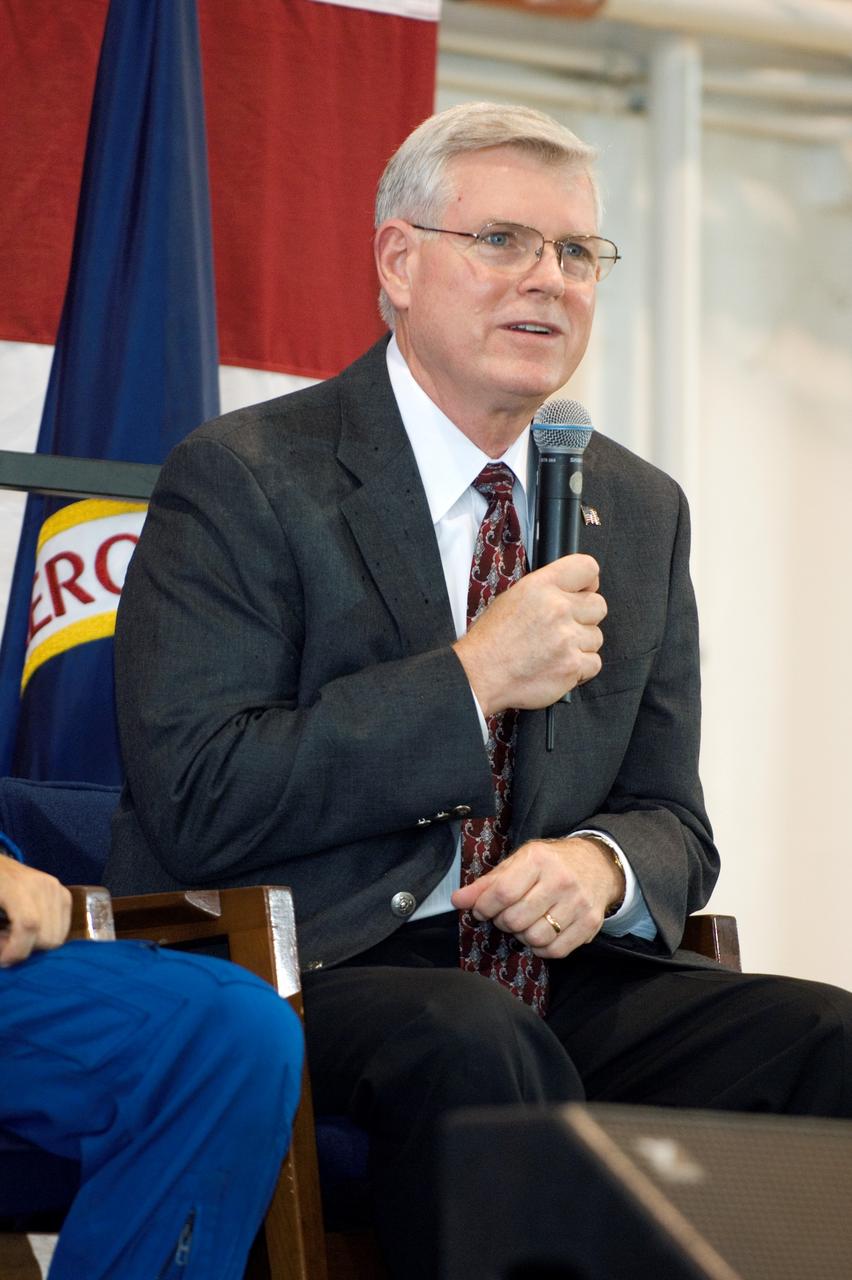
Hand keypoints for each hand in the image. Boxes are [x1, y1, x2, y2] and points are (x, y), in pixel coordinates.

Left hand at [0, 859, 71, 966]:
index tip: (3, 960)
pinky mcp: (64, 894)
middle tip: (6, 945)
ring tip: (17, 937)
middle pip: (47, 936)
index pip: (29, 925)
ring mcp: (57, 889)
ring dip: (36, 944)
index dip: (16, 950)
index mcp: (18, 886)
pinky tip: (30, 930)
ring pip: (58, 936)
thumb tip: (6, 957)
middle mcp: (44, 886)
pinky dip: (47, 936)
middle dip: (25, 949)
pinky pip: (63, 928)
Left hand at [451, 835, 624, 957]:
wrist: (598, 864)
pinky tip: (542, 932)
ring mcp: (578, 904)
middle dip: (503, 922)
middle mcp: (561, 881)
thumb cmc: (551, 863)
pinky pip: (556, 951)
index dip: (484, 907)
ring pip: (535, 938)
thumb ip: (488, 883)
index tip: (481, 910)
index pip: (502, 893)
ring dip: (522, 936)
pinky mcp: (590, 924)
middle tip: (507, 914)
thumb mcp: (519, 862)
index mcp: (538, 860)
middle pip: (516, 919)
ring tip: (525, 922)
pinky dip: (542, 948)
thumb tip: (458, 900)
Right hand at [452, 554, 605, 715]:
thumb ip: (547, 590)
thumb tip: (573, 591)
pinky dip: (580, 668)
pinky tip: (558, 665)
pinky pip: (594, 662)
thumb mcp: (513, 597)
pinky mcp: (572, 665)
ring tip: (555, 650)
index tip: (583, 592)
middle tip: (565, 627)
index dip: (589, 582)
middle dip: (585, 617)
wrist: (480, 674)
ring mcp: (567, 638)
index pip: (587, 568)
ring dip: (580, 645)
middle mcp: (557, 608)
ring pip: (596, 637)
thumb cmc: (491, 639)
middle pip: (599, 605)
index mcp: (541, 586)